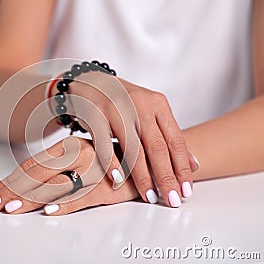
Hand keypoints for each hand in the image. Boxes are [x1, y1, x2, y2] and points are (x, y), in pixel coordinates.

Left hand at [0, 136, 139, 214]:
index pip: (31, 166)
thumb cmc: (105, 161)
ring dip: (32, 198)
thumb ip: (55, 170)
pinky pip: (84, 196)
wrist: (144, 160)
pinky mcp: (108, 186)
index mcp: (66, 148)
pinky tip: (50, 210)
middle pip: (37, 175)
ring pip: (56, 185)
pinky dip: (66, 204)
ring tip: (12, 209)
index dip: (10, 181)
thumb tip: (25, 187)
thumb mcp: (78, 159)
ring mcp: (92, 170)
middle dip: (12, 191)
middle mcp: (77, 155)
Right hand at [67, 70, 198, 206]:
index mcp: (157, 103)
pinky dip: (112, 163)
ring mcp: (116, 109)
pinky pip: (104, 144)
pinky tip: (119, 180)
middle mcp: (139, 104)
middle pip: (157, 146)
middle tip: (172, 200)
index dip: (182, 168)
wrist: (90, 83)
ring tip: (150, 196)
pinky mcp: (95, 115)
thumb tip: (193, 165)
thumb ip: (169, 136)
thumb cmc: (123, 103)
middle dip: (166, 177)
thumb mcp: (150, 113)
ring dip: (142, 176)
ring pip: (133, 148)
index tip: (186, 191)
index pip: (175, 140)